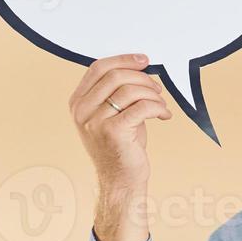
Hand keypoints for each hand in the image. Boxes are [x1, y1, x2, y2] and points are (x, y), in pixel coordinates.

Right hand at [69, 52, 172, 193]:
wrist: (120, 180)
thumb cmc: (120, 146)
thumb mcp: (111, 114)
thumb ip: (116, 92)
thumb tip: (139, 67)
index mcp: (78, 102)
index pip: (98, 68)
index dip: (123, 60)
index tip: (143, 60)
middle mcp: (82, 111)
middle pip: (115, 76)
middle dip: (142, 78)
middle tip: (157, 88)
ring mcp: (95, 122)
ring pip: (130, 90)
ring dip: (152, 95)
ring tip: (161, 105)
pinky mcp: (113, 132)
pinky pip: (142, 107)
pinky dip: (157, 107)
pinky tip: (163, 115)